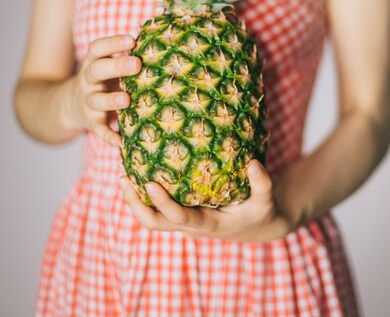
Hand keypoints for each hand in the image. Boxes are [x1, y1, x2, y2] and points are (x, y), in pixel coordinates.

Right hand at [63, 34, 140, 146]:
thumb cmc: (103, 81)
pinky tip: (120, 141)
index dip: (113, 43)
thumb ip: (126, 57)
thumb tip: (159, 42)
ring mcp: (88, 102)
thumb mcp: (107, 66)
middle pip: (97, 71)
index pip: (98, 48)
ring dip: (110, 100)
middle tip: (137, 63)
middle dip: (116, 66)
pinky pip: (98, 130)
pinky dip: (108, 136)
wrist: (69, 107)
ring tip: (126, 100)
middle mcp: (89, 81)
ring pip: (96, 100)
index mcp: (94, 63)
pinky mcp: (91, 123)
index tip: (131, 39)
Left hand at [119, 160, 294, 241]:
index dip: (162, 203)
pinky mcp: (182, 214)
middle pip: (152, 223)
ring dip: (133, 199)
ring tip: (123, 172)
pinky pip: (157, 208)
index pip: (179, 217)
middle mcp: (190, 226)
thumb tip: (253, 164)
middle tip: (123, 177)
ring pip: (150, 218)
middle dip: (134, 204)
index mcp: (208, 224)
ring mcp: (184, 221)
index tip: (149, 183)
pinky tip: (140, 171)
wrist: (258, 227)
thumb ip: (262, 184)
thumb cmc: (261, 212)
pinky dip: (144, 195)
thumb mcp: (266, 201)